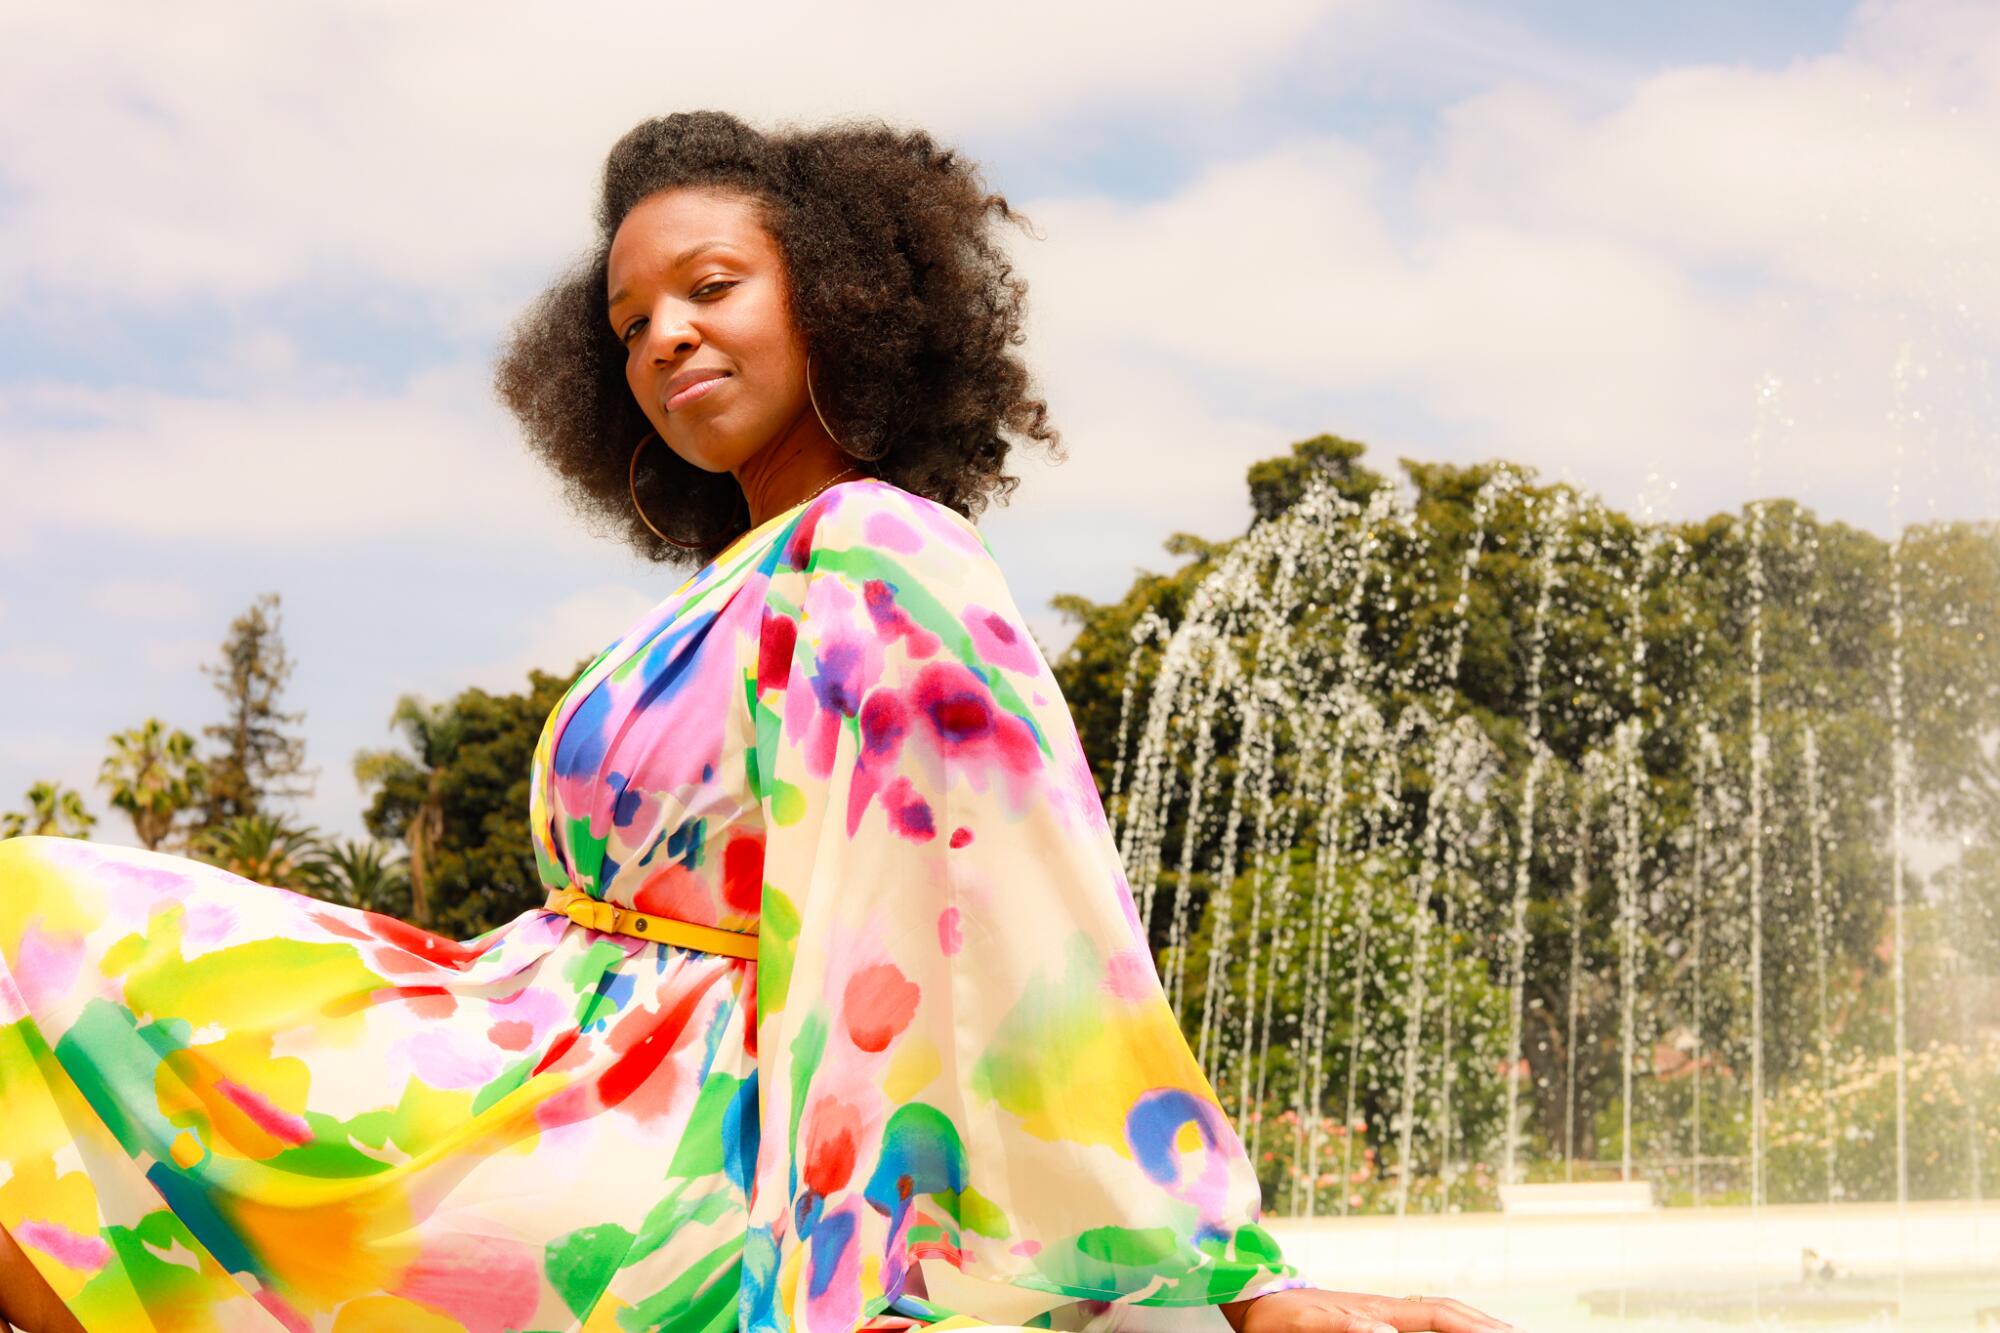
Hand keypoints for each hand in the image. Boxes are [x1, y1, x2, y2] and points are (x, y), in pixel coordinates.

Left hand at [1220, 1286, 1522, 1332]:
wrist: (1255, 1295)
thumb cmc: (1276, 1317)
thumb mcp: (1303, 1325)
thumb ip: (1342, 1326)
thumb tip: (1384, 1330)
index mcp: (1380, 1310)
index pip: (1440, 1317)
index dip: (1474, 1328)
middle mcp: (1390, 1308)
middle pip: (1451, 1314)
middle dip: (1488, 1325)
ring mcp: (1386, 1311)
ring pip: (1443, 1316)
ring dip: (1476, 1324)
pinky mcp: (1376, 1319)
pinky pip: (1426, 1323)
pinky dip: (1453, 1326)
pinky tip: (1460, 1332)